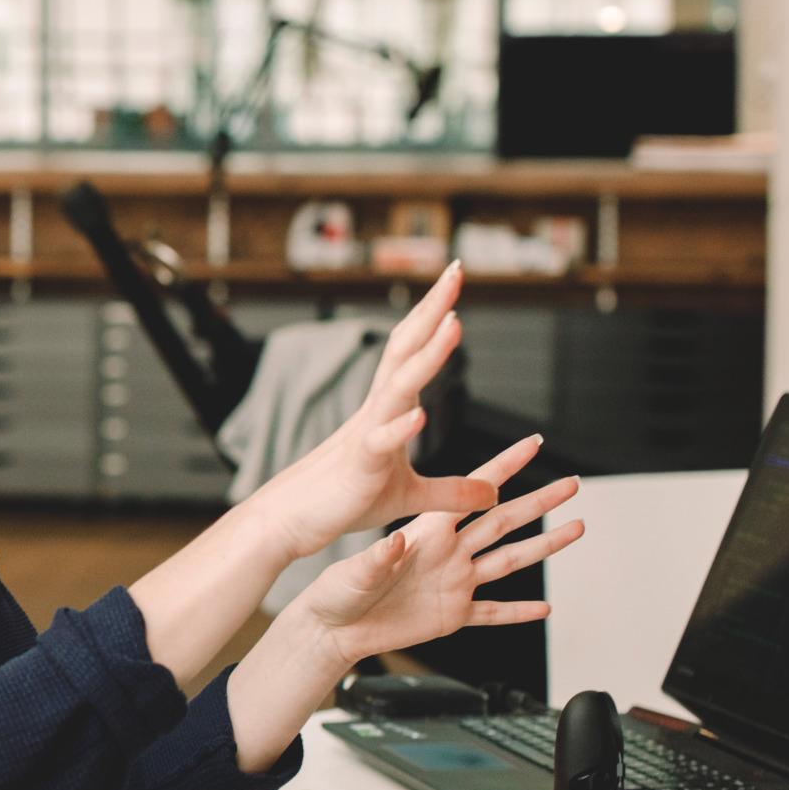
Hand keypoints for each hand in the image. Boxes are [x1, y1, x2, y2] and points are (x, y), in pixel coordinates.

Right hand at [250, 263, 498, 558]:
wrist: (295, 519)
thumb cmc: (346, 500)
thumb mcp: (411, 497)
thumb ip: (453, 492)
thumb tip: (493, 491)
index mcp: (389, 409)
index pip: (414, 350)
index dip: (435, 314)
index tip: (455, 278)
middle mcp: (377, 410)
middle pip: (406, 349)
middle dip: (432, 309)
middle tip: (456, 270)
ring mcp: (367, 434)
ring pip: (399, 386)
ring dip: (428, 356)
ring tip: (454, 323)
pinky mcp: (360, 465)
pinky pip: (381, 442)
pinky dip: (400, 427)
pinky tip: (419, 415)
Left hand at [290, 435, 584, 668]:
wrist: (334, 630)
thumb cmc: (337, 593)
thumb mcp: (355, 573)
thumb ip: (379, 559)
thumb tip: (396, 542)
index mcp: (426, 533)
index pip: (472, 493)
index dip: (502, 467)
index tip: (530, 443)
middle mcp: (448, 553)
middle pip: (504, 521)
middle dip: (539, 501)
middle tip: (571, 484)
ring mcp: (454, 583)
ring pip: (510, 561)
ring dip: (544, 546)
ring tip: (576, 529)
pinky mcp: (452, 615)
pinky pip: (493, 613)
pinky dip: (518, 611)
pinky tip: (544, 607)